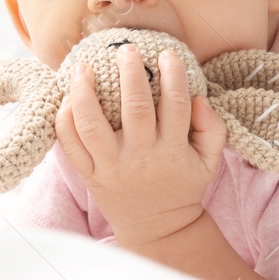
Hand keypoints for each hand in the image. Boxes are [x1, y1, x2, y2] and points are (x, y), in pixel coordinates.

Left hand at [54, 45, 227, 247]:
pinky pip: (70, 147)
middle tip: (126, 49)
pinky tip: (66, 99)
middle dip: (130, 74)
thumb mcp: (210, 161)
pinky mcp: (90, 175)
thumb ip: (213, 128)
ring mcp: (111, 167)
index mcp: (172, 151)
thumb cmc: (184, 186)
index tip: (166, 54)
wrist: (159, 229)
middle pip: (134, 109)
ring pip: (92, 126)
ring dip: (84, 93)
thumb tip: (199, 99)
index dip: (172, 76)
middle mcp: (141, 157)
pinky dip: (65, 122)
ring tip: (82, 68)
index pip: (175, 106)